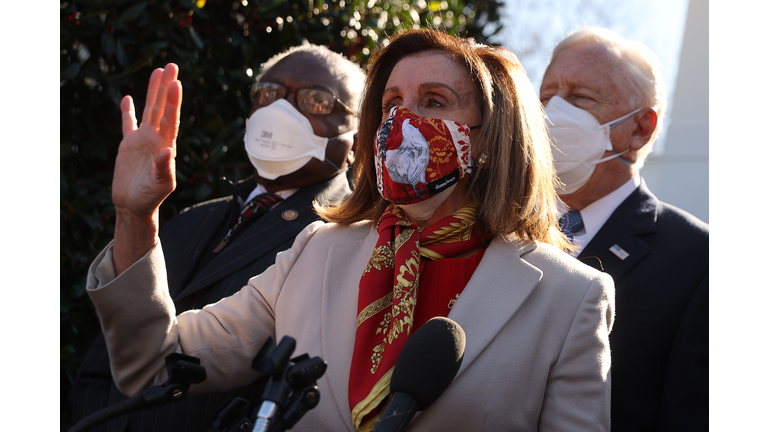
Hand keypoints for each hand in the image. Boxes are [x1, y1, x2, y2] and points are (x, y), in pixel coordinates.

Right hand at [112, 64, 181, 217]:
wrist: (134, 206)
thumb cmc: (150, 198)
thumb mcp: (160, 185)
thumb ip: (164, 169)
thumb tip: (168, 151)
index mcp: (166, 146)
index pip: (171, 119)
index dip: (173, 102)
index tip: (176, 83)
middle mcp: (156, 139)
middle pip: (162, 108)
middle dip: (166, 87)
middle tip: (172, 65)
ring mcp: (143, 140)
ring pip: (149, 110)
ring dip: (153, 92)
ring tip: (157, 71)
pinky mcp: (128, 145)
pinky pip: (128, 124)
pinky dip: (128, 111)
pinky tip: (129, 98)